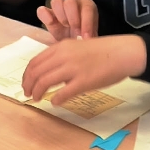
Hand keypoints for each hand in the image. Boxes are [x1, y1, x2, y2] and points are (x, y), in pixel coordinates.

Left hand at [21, 35, 146, 105]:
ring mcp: (72, 69)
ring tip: (37, 98)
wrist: (123, 52)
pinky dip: (56, 99)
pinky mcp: (83, 82)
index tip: (26, 83)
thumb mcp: (77, 47)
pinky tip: (56, 102)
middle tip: (28, 94)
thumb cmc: (102, 51)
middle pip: (36, 72)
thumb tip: (50, 72)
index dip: (27, 75)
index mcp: (61, 47)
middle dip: (28, 85)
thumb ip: (62, 57)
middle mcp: (63, 56)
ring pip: (45, 82)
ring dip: (38, 92)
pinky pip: (63, 93)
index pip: (35, 62)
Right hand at [38, 0, 99, 40]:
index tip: (86, 37)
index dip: (87, 23)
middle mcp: (73, 3)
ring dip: (60, 15)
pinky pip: (42, 10)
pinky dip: (45, 16)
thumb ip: (90, 38)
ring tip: (65, 27)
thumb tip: (89, 42)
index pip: (87, 9)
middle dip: (73, 18)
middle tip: (75, 32)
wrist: (72, 44)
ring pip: (56, 1)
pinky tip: (51, 23)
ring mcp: (58, 7)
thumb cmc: (83, 38)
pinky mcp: (46, 14)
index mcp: (87, 7)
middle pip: (70, 1)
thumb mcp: (89, 38)